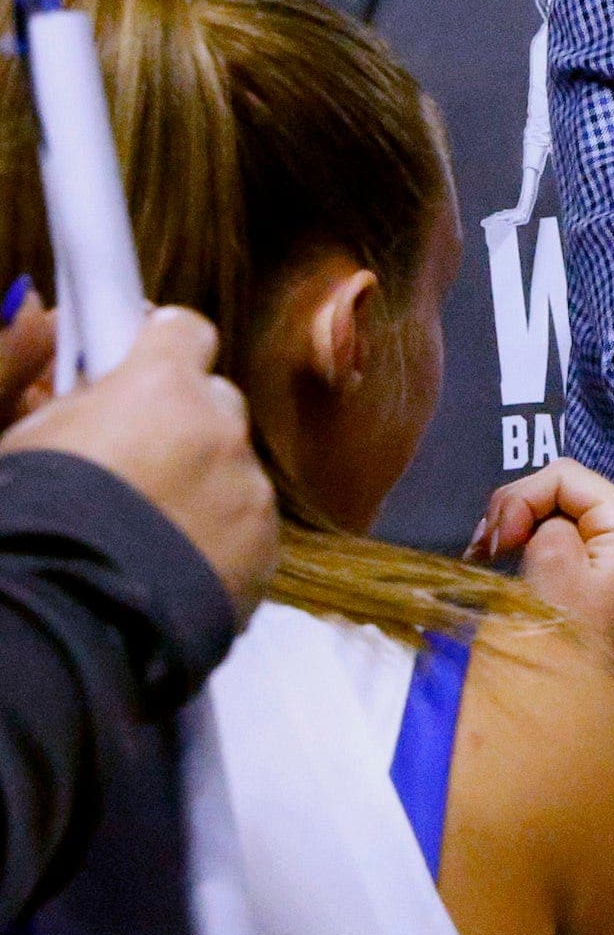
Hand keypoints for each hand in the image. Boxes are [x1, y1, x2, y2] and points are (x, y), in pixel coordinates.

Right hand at [0, 304, 279, 611]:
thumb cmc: (36, 516)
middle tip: (132, 455)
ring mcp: (250, 490)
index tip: (142, 359)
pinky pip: (248, 526)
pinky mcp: (267, 549)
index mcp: (161, 384)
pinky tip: (171, 560)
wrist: (72, 615)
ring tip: (144, 524)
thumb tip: (46, 318)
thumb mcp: (26, 432)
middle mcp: (220, 428)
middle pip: (215, 401)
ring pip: (234, 467)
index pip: (183, 329)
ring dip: (201, 482)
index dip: (161, 345)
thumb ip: (47, 375)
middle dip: (183, 418)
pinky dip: (218, 536)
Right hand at [469, 458, 613, 673]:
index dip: (521, 500)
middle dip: (518, 514)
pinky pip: (566, 539)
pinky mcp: (611, 573)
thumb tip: (532, 522)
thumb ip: (539, 517)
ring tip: (490, 559)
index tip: (499, 544)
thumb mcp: (550, 559)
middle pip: (564, 491)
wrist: (573, 702)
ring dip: (518, 530)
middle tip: (487, 552)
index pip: (565, 476)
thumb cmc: (562, 633)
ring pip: (559, 513)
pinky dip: (532, 546)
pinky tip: (506, 565)